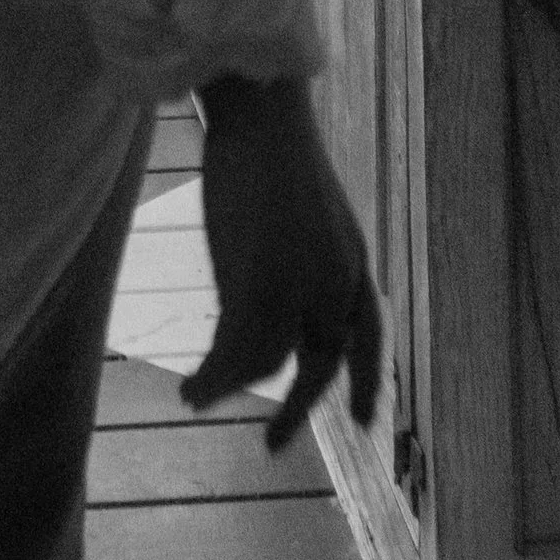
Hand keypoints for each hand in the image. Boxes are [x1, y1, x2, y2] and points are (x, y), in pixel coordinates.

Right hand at [179, 72, 383, 452]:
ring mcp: (300, 291)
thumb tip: (266, 279)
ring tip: (197, 395)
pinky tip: (190, 389)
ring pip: (269, 365)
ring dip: (230, 386)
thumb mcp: (303, 206)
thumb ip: (302, 251)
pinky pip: (236, 356)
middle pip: (322, 363)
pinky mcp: (261, 291)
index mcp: (353, 259)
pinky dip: (212, 379)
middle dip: (297, 409)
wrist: (262, 114)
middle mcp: (336, 282)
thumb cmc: (272, 143)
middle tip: (272, 446)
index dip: (369, 381)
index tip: (364, 422)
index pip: (370, 333)